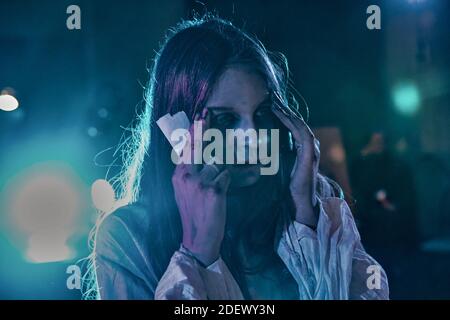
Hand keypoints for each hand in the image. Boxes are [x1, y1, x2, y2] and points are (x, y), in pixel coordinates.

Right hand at [172, 115, 230, 265]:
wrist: (198, 238)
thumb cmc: (195, 214)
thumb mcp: (184, 192)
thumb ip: (189, 173)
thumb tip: (201, 157)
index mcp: (178, 176)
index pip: (185, 149)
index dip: (191, 133)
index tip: (196, 118)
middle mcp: (186, 176)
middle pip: (197, 147)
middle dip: (202, 129)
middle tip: (205, 113)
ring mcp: (199, 182)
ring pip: (217, 163)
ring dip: (223, 170)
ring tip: (219, 184)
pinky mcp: (214, 190)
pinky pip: (227, 175)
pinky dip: (230, 181)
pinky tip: (223, 192)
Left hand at [272, 106, 320, 227]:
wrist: (300, 204)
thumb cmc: (289, 189)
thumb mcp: (280, 168)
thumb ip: (275, 157)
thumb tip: (258, 149)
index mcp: (304, 150)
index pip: (294, 127)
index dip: (283, 115)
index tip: (270, 105)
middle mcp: (311, 147)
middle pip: (297, 123)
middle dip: (285, 110)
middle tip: (272, 98)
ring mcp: (312, 150)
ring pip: (300, 124)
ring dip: (288, 112)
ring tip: (275, 102)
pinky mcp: (310, 155)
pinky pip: (302, 133)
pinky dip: (292, 122)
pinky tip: (281, 114)